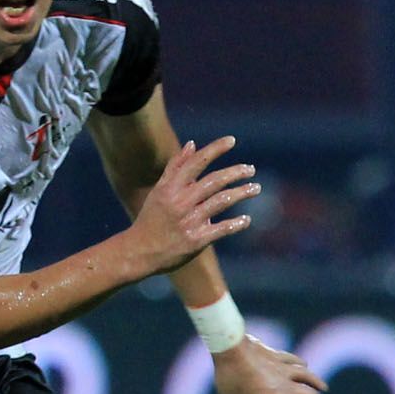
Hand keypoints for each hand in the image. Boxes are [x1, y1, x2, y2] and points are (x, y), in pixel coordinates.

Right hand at [122, 137, 257, 276]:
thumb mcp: (159, 191)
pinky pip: (222, 229)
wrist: (139, 252)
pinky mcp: (196, 241)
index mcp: (171, 189)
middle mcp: (181, 203)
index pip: (196, 163)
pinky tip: (246, 220)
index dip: (215, 149)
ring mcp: (189, 222)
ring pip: (222, 201)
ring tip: (255, 188)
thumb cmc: (151, 219)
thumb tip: (192, 144)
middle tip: (251, 169)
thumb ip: (175, 167)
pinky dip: (237, 223)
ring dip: (242, 193)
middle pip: (214, 181)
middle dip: (236, 172)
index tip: (232, 140)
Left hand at [213, 336, 333, 393]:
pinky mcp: (277, 356)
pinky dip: (302, 364)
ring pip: (307, 377)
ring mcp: (283, 369)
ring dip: (317, 384)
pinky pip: (295, 361)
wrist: (230, 347)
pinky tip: (304, 364)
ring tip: (323, 389)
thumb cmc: (230, 380)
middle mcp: (286, 386)